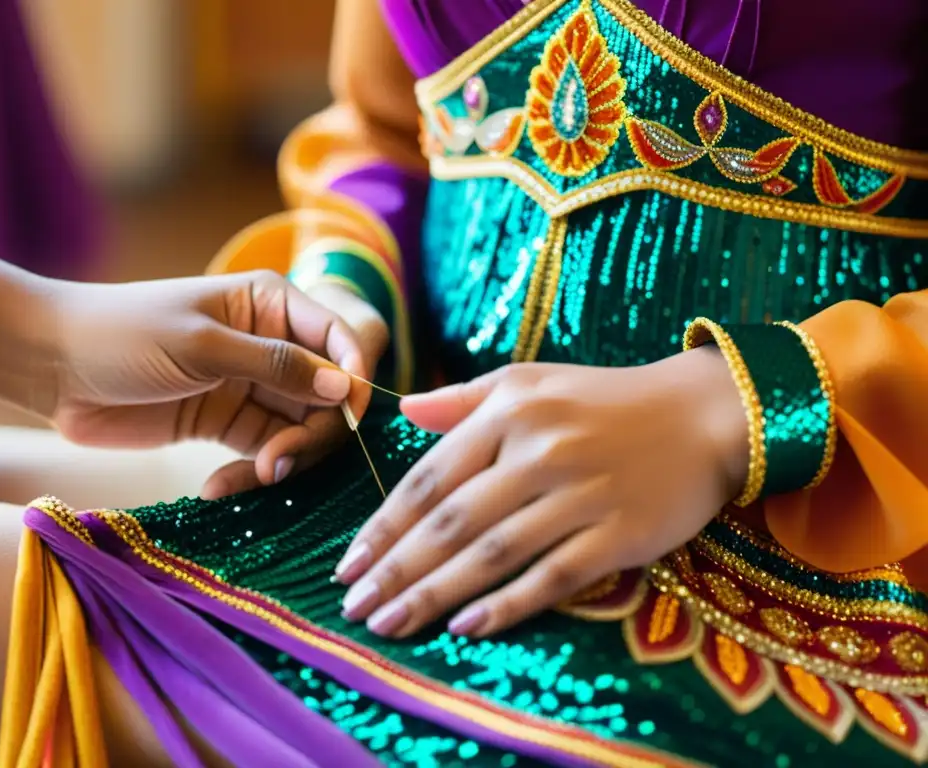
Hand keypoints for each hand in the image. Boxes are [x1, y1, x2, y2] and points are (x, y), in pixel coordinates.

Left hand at [49, 271, 387, 496]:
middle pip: (326, 394)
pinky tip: (221, 488)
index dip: (353, 378)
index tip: (352, 418)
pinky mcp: (226, 425)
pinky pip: (262, 453)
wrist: (51, 366)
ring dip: (285, 458)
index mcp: (271, 305)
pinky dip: (252, 475)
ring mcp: (250, 387)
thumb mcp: (204, 345)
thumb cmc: (124, 334)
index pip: (337, 340)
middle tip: (281, 462)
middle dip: (315, 431)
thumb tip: (347, 388)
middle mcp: (270, 345)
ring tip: (256, 477)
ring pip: (298, 429)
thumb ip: (277, 366)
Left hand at [333, 349, 748, 638]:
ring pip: (492, 555)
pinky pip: (552, 576)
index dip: (384, 527)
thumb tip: (402, 411)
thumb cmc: (605, 398)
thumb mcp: (530, 380)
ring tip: (392, 623)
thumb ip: (464, 399)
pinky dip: (507, 605)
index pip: (430, 480)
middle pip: (451, 524)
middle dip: (397, 571)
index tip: (349, 564)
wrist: (702, 415)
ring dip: (435, 594)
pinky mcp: (619, 534)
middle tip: (356, 608)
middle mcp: (539, 452)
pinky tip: (465, 627)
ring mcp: (580, 495)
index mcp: (510, 413)